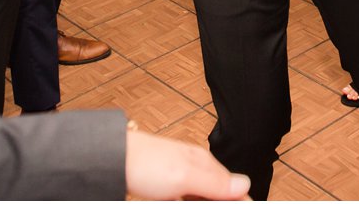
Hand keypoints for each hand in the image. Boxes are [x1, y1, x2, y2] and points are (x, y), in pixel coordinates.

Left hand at [123, 129, 249, 199]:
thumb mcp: (185, 177)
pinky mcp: (165, 185)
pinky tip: (183, 201)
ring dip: (206, 200)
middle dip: (224, 200)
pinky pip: (185, 196)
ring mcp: (179, 176)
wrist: (113, 159)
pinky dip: (190, 200)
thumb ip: (215, 182)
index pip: (232, 186)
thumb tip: (246, 184)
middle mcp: (194, 167)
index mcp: (203, 163)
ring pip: (201, 196)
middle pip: (218, 192)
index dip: (240, 200)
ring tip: (205, 201)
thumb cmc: (145, 163)